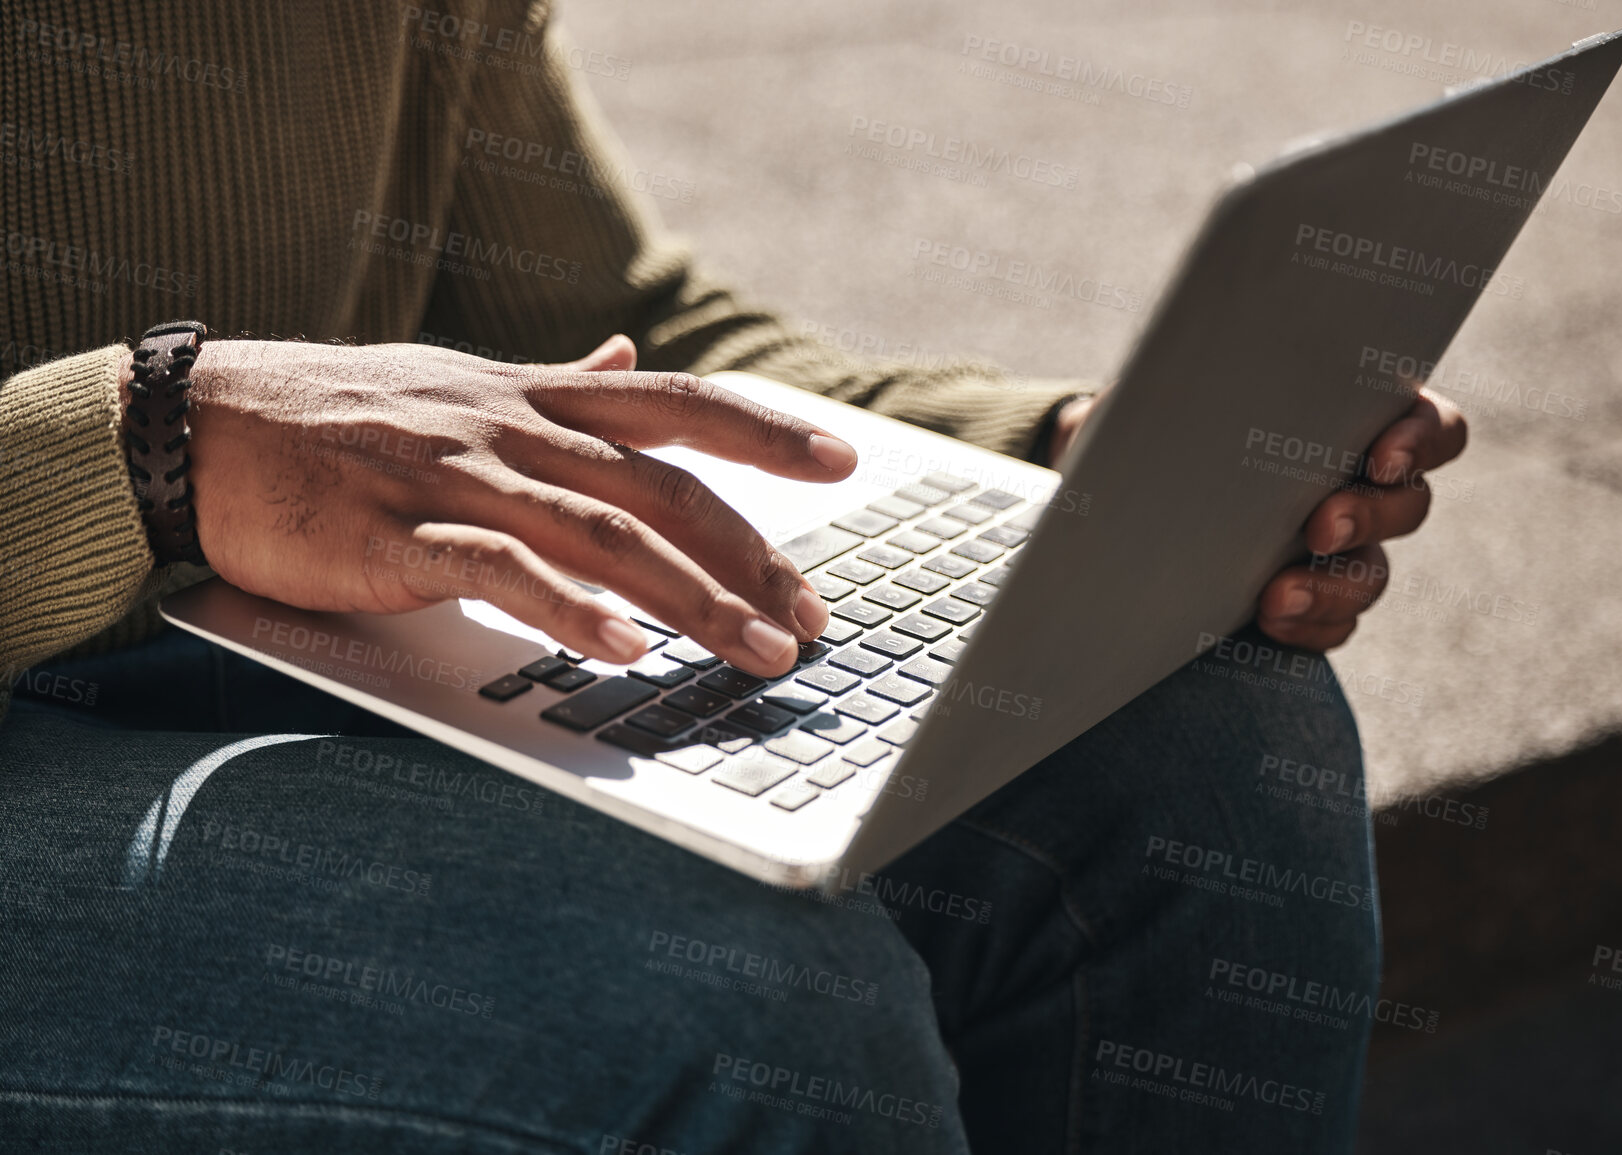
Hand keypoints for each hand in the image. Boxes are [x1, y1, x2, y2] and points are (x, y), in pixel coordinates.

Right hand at [141, 335, 857, 676]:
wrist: (201, 426)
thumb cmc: (344, 416)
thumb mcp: (465, 386)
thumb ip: (558, 381)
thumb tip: (629, 353)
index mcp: (535, 397)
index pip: (676, 404)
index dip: (765, 428)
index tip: (845, 459)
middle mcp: (510, 428)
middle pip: (661, 485)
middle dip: (751, 554)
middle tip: (814, 617)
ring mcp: (453, 478)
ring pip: (601, 532)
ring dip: (692, 598)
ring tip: (758, 650)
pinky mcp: (392, 536)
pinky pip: (496, 570)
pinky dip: (567, 610)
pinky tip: (622, 651)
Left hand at [1045, 385, 1466, 652]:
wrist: (1133, 504)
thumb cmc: (1167, 431)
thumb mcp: (1184, 396)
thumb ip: (1213, 384)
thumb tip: (1182, 375)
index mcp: (1354, 419)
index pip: (1429, 427)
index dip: (1421, 442)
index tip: (1381, 458)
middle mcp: (1363, 485)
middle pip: (1409, 505)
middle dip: (1369, 517)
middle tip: (1320, 528)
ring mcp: (1346, 550)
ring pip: (1373, 573)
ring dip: (1333, 587)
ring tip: (1277, 595)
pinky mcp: (1315, 603)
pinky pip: (1337, 624)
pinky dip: (1309, 625)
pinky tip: (1271, 621)